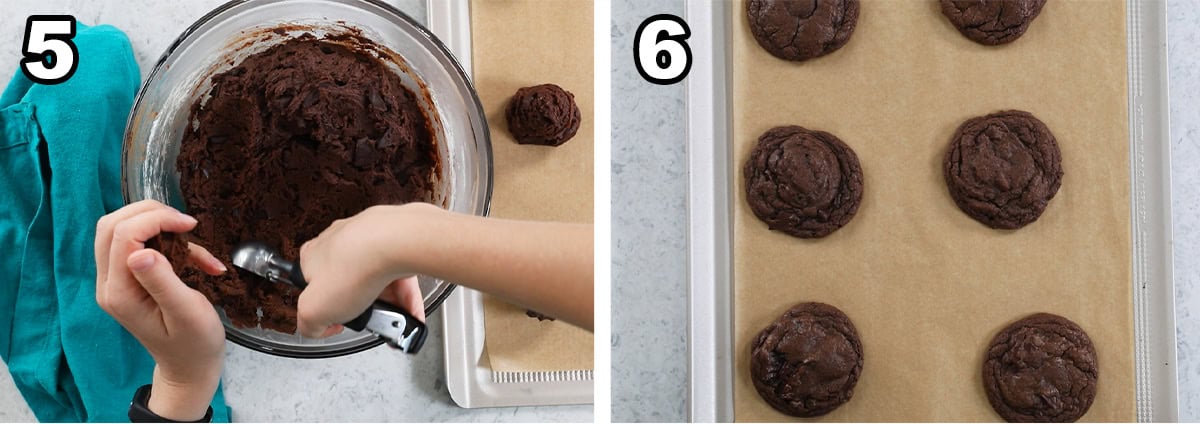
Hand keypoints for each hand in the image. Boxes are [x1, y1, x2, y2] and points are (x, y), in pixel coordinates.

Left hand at [94, 200, 226, 420]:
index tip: (189, 226)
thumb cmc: (194, 343)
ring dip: (155, 223)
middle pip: (112, 225)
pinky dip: (164, 239)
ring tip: (190, 238)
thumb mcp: (186, 313)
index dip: (155, 219)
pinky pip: (135, 242)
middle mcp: (109, 283)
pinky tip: (195, 256)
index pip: (123, 235)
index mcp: (120, 293)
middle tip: (186, 224)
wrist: (190, 366)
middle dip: (149, 213)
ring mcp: (115, 281)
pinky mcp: (127, 278)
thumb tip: (142, 251)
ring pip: (119, 229)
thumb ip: (163, 281)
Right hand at [297, 204, 428, 337]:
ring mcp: (370, 241)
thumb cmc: (355, 268)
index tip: (333, 319)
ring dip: (387, 305)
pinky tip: (412, 316)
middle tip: (368, 320)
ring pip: (378, 281)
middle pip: (348, 283)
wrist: (397, 242)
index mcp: (314, 255)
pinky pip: (402, 277)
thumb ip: (308, 324)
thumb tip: (315, 329)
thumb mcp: (312, 310)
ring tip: (395, 322)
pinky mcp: (398, 245)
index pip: (310, 283)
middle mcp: (342, 243)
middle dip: (359, 307)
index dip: (321, 305)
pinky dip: (406, 299)